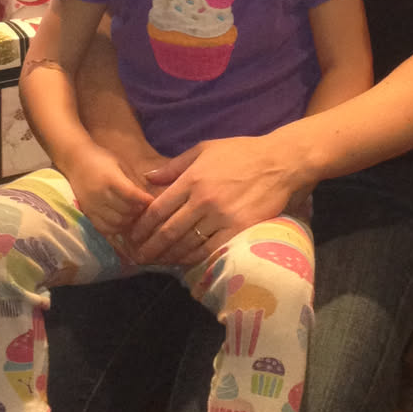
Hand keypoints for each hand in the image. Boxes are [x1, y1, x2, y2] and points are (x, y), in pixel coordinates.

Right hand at [66, 142, 156, 244]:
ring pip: (116, 222)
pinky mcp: (87, 213)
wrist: (74, 160)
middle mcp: (100, 194)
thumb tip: (147, 198)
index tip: (151, 200)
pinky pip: (103, 228)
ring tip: (133, 214)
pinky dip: (115, 228)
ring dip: (128, 221)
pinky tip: (121, 222)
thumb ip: (132, 181)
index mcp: (110, 179)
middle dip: (138, 211)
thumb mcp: (120, 164)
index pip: (131, 195)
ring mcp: (92, 206)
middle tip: (143, 208)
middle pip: (125, 211)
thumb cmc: (101, 158)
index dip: (144, 200)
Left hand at [126, 135, 294, 265]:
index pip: (159, 209)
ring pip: (188, 243)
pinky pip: (211, 250)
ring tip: (157, 262)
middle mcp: (204, 200)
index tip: (133, 236)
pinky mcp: (239, 229)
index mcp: (192, 179)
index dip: (143, 226)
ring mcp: (222, 217)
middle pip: (169, 231)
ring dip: (169, 256)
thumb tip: (149, 177)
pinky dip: (195, 258)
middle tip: (138, 257)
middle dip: (151, 247)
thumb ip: (175, 165)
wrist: (279, 163)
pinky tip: (184, 262)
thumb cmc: (241, 152)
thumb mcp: (205, 149)